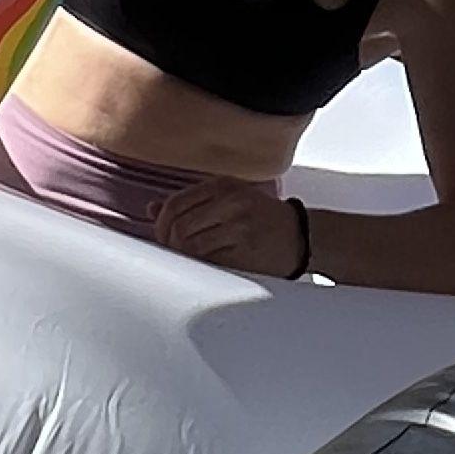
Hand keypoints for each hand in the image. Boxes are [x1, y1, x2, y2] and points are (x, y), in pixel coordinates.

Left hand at [153, 182, 306, 279]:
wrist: (301, 236)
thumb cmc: (262, 219)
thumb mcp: (229, 200)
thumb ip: (192, 203)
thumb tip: (153, 209)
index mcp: (222, 186)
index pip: (175, 204)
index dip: (161, 225)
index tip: (162, 239)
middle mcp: (230, 201)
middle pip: (177, 226)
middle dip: (168, 244)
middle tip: (172, 255)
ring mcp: (238, 225)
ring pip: (189, 246)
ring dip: (182, 258)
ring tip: (188, 262)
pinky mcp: (245, 250)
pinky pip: (207, 262)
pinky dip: (199, 267)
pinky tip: (205, 268)